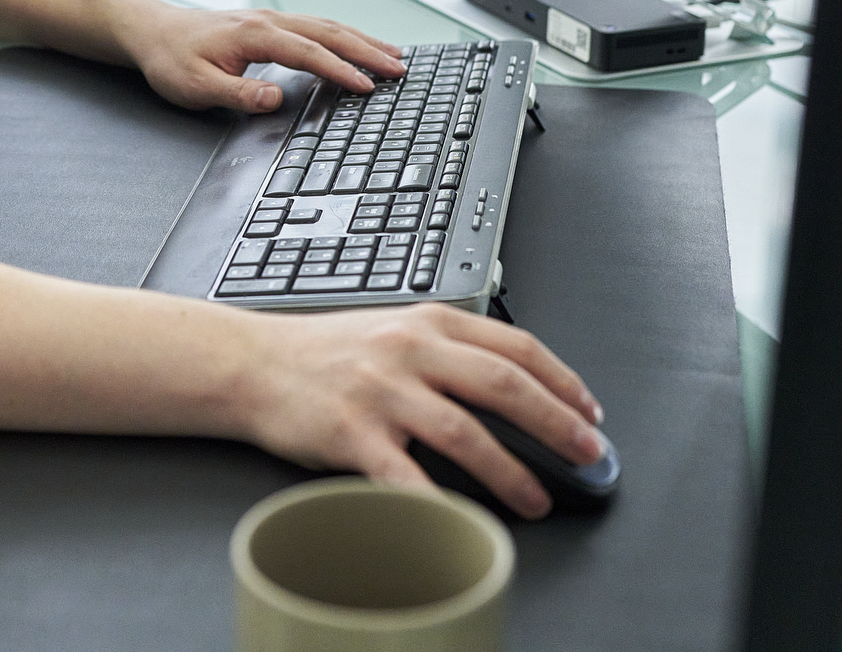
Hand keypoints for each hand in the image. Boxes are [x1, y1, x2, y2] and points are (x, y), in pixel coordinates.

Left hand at [123, 5, 404, 112]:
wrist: (152, 32)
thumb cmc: (171, 59)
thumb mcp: (197, 86)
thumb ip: (237, 93)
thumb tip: (274, 98)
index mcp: (255, 34)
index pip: (310, 53)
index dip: (341, 71)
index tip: (368, 86)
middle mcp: (268, 20)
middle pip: (330, 32)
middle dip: (368, 49)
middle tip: (400, 67)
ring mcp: (271, 19)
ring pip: (327, 25)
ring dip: (361, 39)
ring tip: (392, 53)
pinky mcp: (269, 23)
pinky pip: (316, 26)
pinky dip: (343, 35)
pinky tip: (356, 44)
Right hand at [230, 304, 604, 518]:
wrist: (252, 363)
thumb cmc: (326, 353)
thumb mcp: (395, 329)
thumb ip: (448, 350)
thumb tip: (515, 389)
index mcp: (429, 321)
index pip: (516, 346)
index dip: (562, 380)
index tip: (589, 411)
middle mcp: (411, 350)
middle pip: (504, 385)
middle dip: (556, 424)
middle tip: (586, 454)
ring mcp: (382, 391)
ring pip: (466, 432)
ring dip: (512, 472)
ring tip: (536, 498)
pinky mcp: (351, 432)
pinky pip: (405, 476)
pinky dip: (438, 502)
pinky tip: (461, 521)